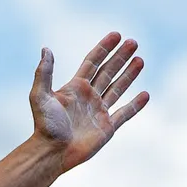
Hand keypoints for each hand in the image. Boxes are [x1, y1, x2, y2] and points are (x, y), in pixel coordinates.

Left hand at [30, 32, 149, 171]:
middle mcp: (88, 97)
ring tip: (140, 59)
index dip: (104, 48)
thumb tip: (46, 49)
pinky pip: (125, 113)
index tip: (116, 34)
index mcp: (74, 88)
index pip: (92, 62)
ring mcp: (99, 112)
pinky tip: (145, 94)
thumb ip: (44, 72)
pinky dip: (136, 104)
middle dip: (120, 57)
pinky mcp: (108, 127)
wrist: (52, 152)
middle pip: (108, 72)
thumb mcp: (40, 95)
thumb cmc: (44, 125)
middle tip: (134, 42)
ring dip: (129, 74)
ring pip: (118, 88)